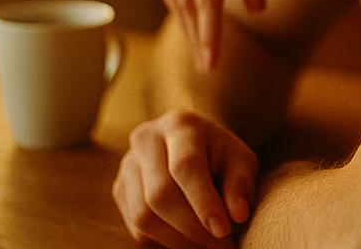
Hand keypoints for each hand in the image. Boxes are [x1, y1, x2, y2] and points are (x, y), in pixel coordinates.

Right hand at [113, 111, 257, 248]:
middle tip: (222, 246)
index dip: (204, 203)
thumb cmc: (221, 155)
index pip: (185, 167)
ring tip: (208, 246)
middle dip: (192, 228)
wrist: (192, 144)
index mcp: (180, 125)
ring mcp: (128, 165)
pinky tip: (189, 240)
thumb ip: (240, 185)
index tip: (224, 231)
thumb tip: (237, 215)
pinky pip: (136, 227)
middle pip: (160, 195)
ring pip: (143, 216)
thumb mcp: (240, 161)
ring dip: (178, 240)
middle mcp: (146, 140)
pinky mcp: (120, 189)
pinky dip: (164, 241)